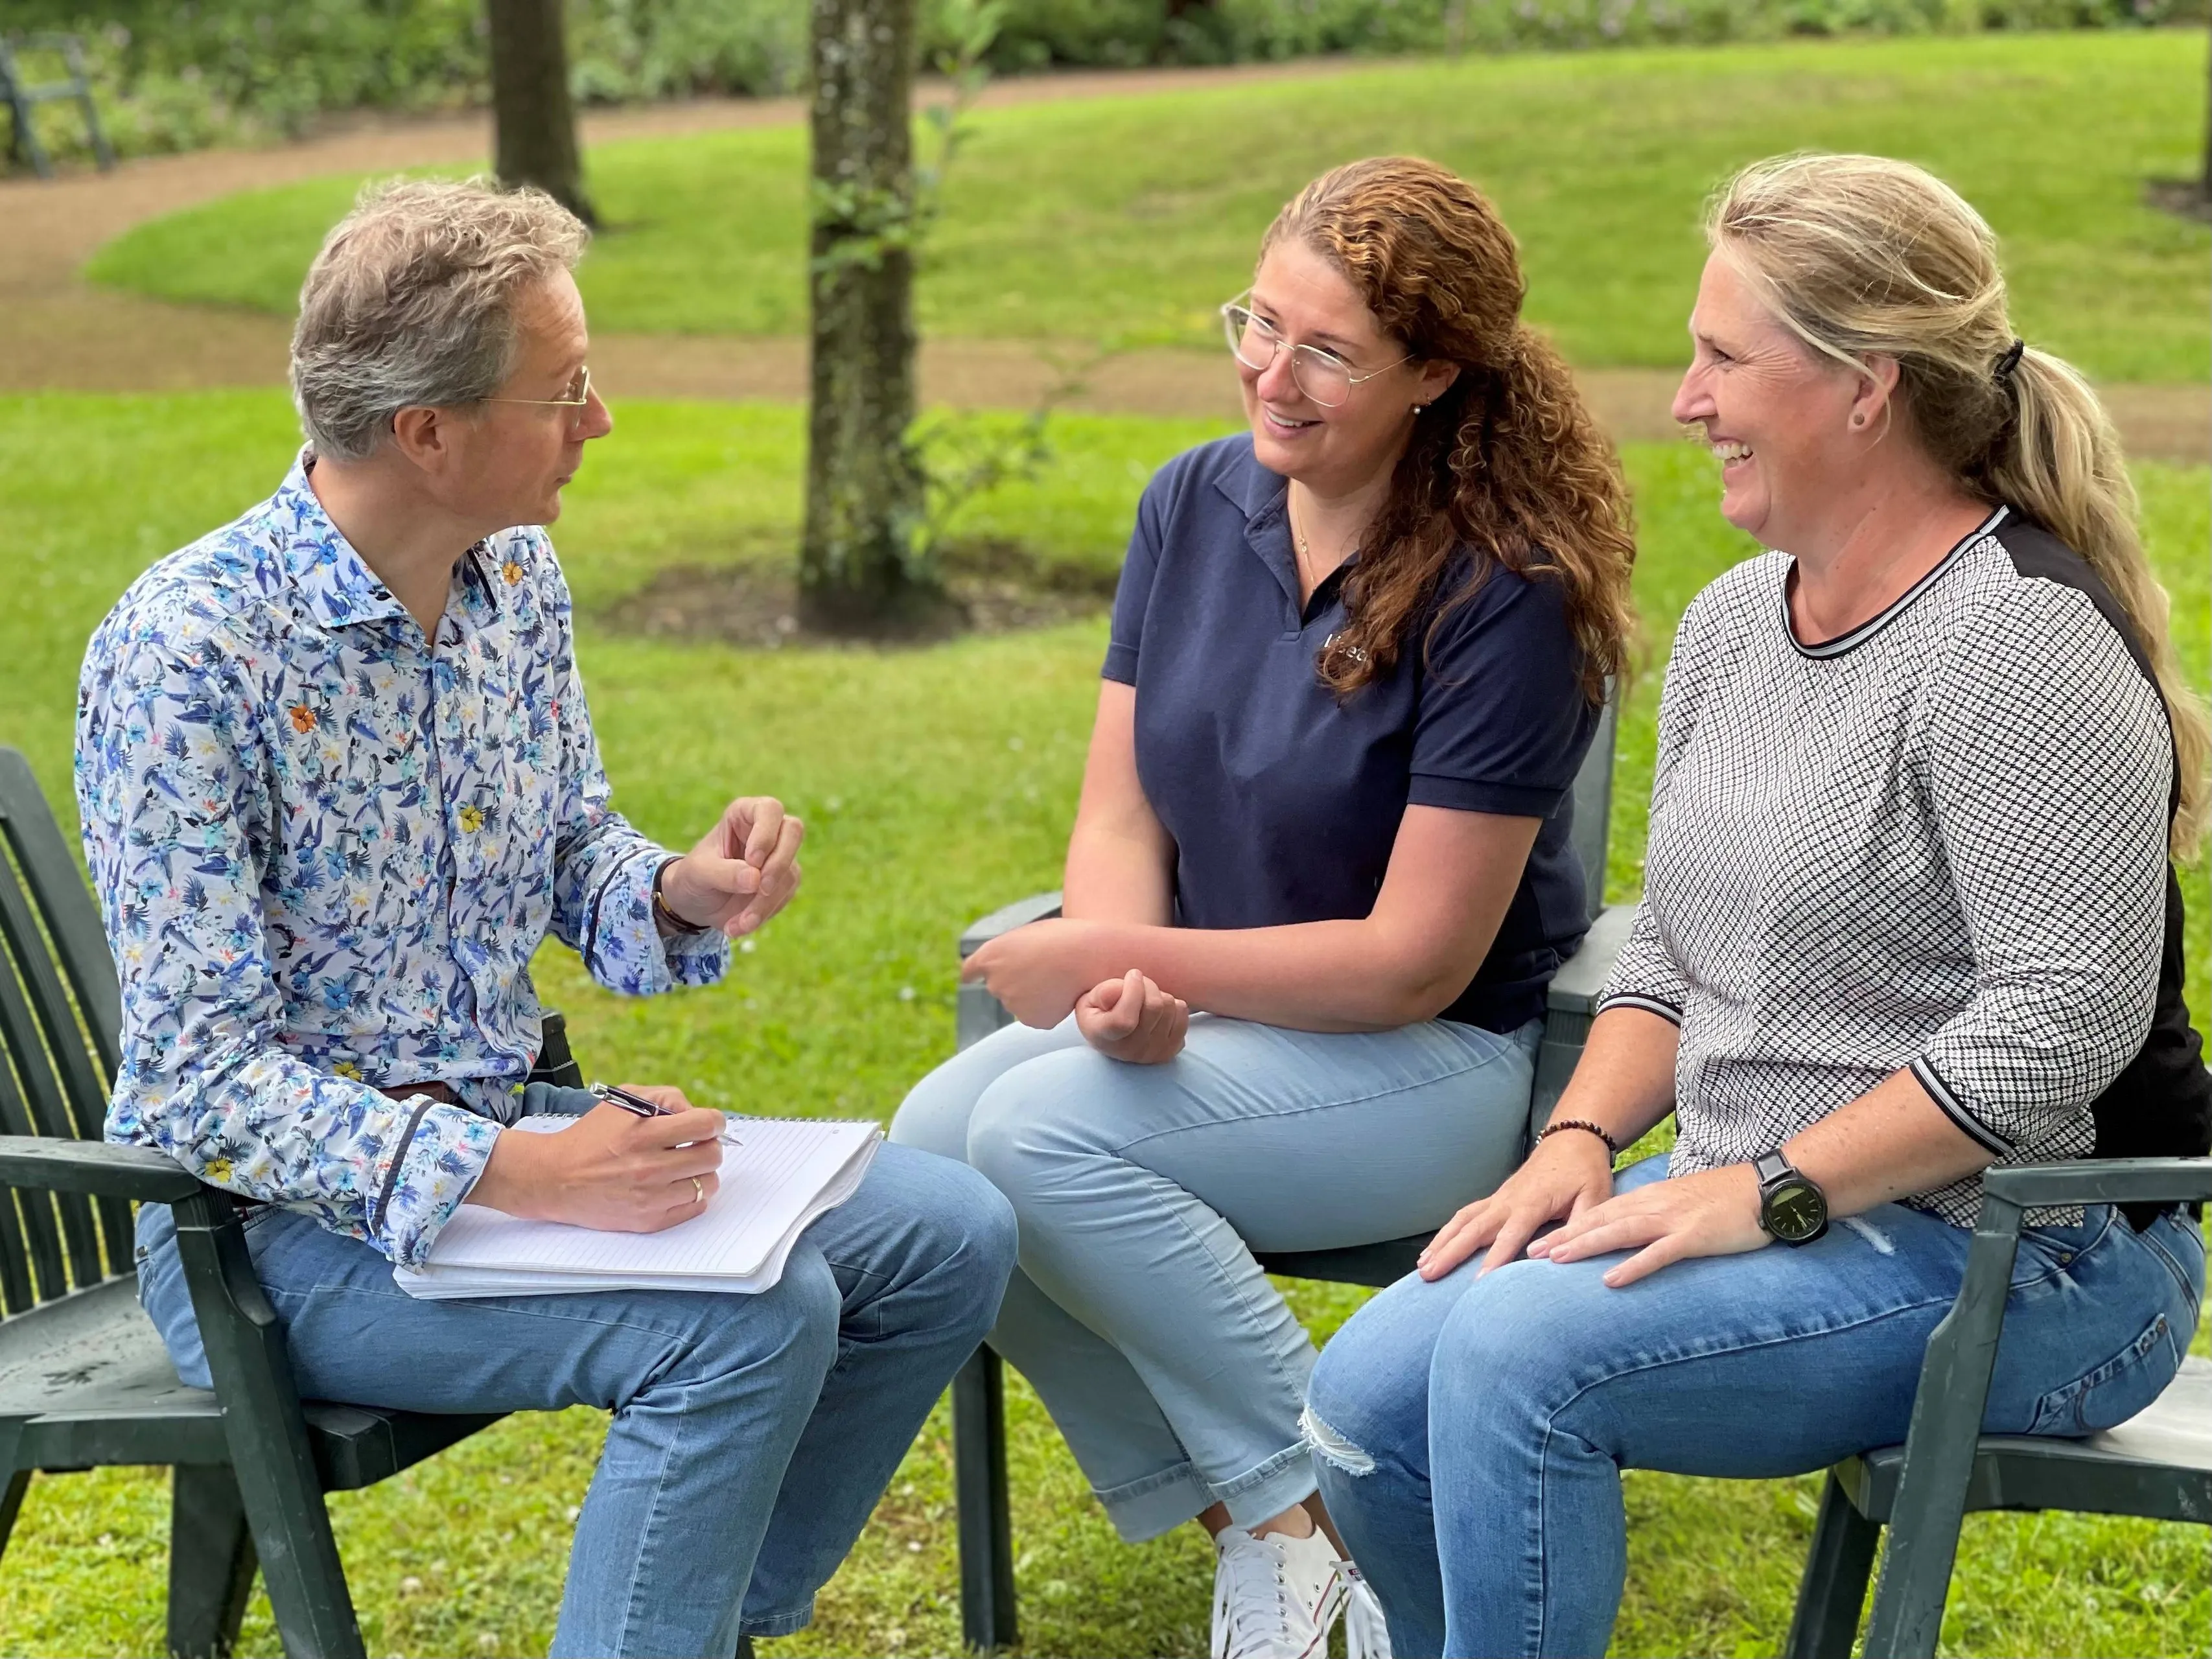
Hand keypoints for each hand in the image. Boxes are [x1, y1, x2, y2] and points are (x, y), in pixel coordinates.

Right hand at [469, 1085, 724, 1230]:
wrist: (554, 1178)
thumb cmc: (591, 1136)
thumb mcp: (623, 1101)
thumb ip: (666, 1098)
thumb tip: (696, 1114)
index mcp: (643, 1133)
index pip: (705, 1125)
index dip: (713, 1122)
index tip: (707, 1125)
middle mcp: (649, 1167)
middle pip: (712, 1156)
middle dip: (708, 1146)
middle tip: (695, 1146)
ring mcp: (650, 1198)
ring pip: (708, 1184)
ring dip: (701, 1172)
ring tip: (683, 1167)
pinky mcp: (648, 1221)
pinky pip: (695, 1208)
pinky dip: (693, 1195)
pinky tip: (675, 1186)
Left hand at [661, 796, 804, 937]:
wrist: (696, 903)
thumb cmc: (694, 877)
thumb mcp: (699, 873)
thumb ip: (723, 873)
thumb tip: (755, 880)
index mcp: (744, 815)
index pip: (769, 809)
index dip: (766, 834)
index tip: (752, 860)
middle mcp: (767, 831)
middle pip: (793, 832)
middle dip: (778, 864)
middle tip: (760, 888)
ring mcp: (779, 856)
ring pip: (789, 873)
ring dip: (764, 902)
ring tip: (736, 924)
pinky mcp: (784, 882)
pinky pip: (785, 896)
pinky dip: (763, 914)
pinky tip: (739, 925)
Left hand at [961, 918, 1110, 1027]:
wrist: (1089, 955)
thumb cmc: (1063, 938)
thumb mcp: (1028, 935)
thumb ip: (1011, 954)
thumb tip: (1012, 970)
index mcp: (990, 956)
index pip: (970, 971)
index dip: (973, 974)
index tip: (972, 978)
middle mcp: (995, 983)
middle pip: (1000, 987)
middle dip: (1017, 982)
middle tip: (1044, 969)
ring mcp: (1012, 1004)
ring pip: (1020, 1002)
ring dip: (1034, 995)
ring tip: (1058, 979)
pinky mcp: (1031, 1020)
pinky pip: (1037, 1015)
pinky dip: (1048, 1008)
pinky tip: (1063, 994)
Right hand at [1075, 970, 1187, 1062]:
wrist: (1112, 1036)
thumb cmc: (1099, 1011)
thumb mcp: (1090, 999)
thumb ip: (1102, 993)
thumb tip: (1118, 991)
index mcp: (1104, 1037)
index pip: (1124, 1020)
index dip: (1132, 991)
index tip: (1132, 974)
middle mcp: (1130, 1050)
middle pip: (1154, 1007)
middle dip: (1147, 984)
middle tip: (1138, 980)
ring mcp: (1152, 1053)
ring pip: (1170, 1006)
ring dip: (1159, 993)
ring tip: (1145, 997)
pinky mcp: (1171, 1050)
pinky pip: (1183, 1014)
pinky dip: (1172, 1003)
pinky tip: (1158, 1009)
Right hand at [1418, 1128, 1614, 1280]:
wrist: (1572, 1140)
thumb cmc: (1585, 1172)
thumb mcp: (1595, 1197)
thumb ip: (1580, 1226)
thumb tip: (1560, 1255)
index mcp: (1532, 1203)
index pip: (1510, 1235)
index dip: (1495, 1258)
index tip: (1477, 1283)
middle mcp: (1508, 1200)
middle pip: (1473, 1228)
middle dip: (1450, 1253)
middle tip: (1429, 1275)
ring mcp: (1498, 1198)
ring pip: (1462, 1221)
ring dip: (1441, 1243)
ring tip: (1422, 1267)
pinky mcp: (1495, 1199)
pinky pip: (1465, 1215)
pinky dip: (1447, 1232)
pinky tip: (1433, 1249)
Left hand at [1532, 1162, 1767, 1287]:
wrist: (1768, 1188)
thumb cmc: (1729, 1201)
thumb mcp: (1685, 1204)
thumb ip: (1659, 1217)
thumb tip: (1634, 1236)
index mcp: (1651, 1198)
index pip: (1601, 1213)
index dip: (1568, 1226)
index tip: (1540, 1241)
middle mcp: (1655, 1206)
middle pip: (1600, 1221)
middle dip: (1563, 1237)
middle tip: (1529, 1254)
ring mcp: (1674, 1220)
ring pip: (1619, 1233)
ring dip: (1584, 1246)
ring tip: (1554, 1261)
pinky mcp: (1695, 1237)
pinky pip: (1658, 1254)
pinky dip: (1632, 1267)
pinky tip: (1610, 1281)